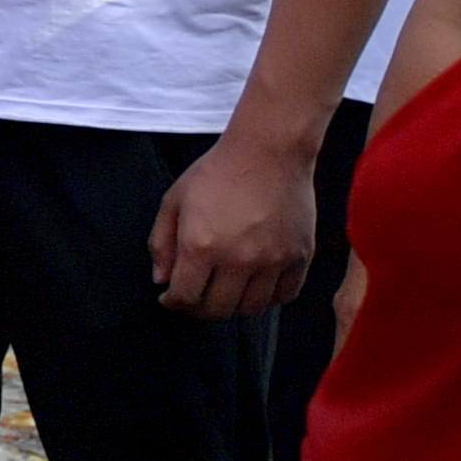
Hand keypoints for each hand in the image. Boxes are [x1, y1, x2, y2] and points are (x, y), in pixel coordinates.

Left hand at [149, 128, 320, 319]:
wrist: (269, 151)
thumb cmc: (217, 172)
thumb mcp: (174, 200)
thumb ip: (161, 242)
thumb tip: (161, 279)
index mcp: (201, 246)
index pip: (184, 297)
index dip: (173, 303)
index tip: (170, 298)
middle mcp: (238, 259)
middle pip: (217, 310)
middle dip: (199, 308)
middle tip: (195, 297)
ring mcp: (273, 261)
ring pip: (251, 308)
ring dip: (233, 306)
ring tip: (224, 291)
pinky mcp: (300, 257)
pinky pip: (284, 296)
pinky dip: (268, 298)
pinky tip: (255, 285)